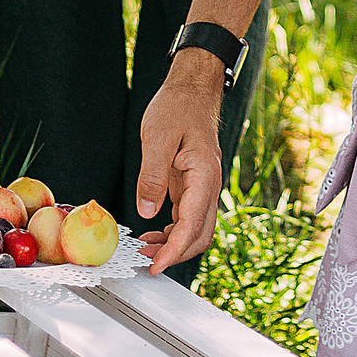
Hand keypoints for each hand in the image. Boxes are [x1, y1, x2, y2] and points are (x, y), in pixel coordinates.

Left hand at [136, 55, 224, 272]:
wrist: (192, 90)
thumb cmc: (177, 107)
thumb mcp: (158, 138)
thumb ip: (153, 176)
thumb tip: (148, 212)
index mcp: (204, 175)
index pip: (192, 225)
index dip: (174, 250)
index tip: (156, 265)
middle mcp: (209, 185)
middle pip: (200, 234)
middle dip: (176, 253)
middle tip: (147, 261)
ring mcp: (203, 186)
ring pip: (196, 228)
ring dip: (174, 244)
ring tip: (146, 249)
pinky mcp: (194, 185)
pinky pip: (188, 216)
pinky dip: (173, 231)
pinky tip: (154, 232)